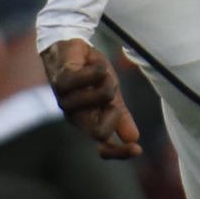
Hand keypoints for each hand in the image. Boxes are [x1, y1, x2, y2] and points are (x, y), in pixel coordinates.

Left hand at [41, 38, 140, 158]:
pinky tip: (93, 64)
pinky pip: (91, 78)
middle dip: (116, 114)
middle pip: (99, 133)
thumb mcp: (111, 95)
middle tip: (113, 94)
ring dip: (108, 81)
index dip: (119, 152)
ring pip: (102, 98)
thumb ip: (120, 116)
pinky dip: (99, 69)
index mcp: (89, 122)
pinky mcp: (62, 82)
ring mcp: (66, 101)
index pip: (103, 146)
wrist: (69, 46)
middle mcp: (75, 117)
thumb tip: (134, 138)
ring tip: (100, 72)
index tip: (138, 149)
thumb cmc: (90, 73)